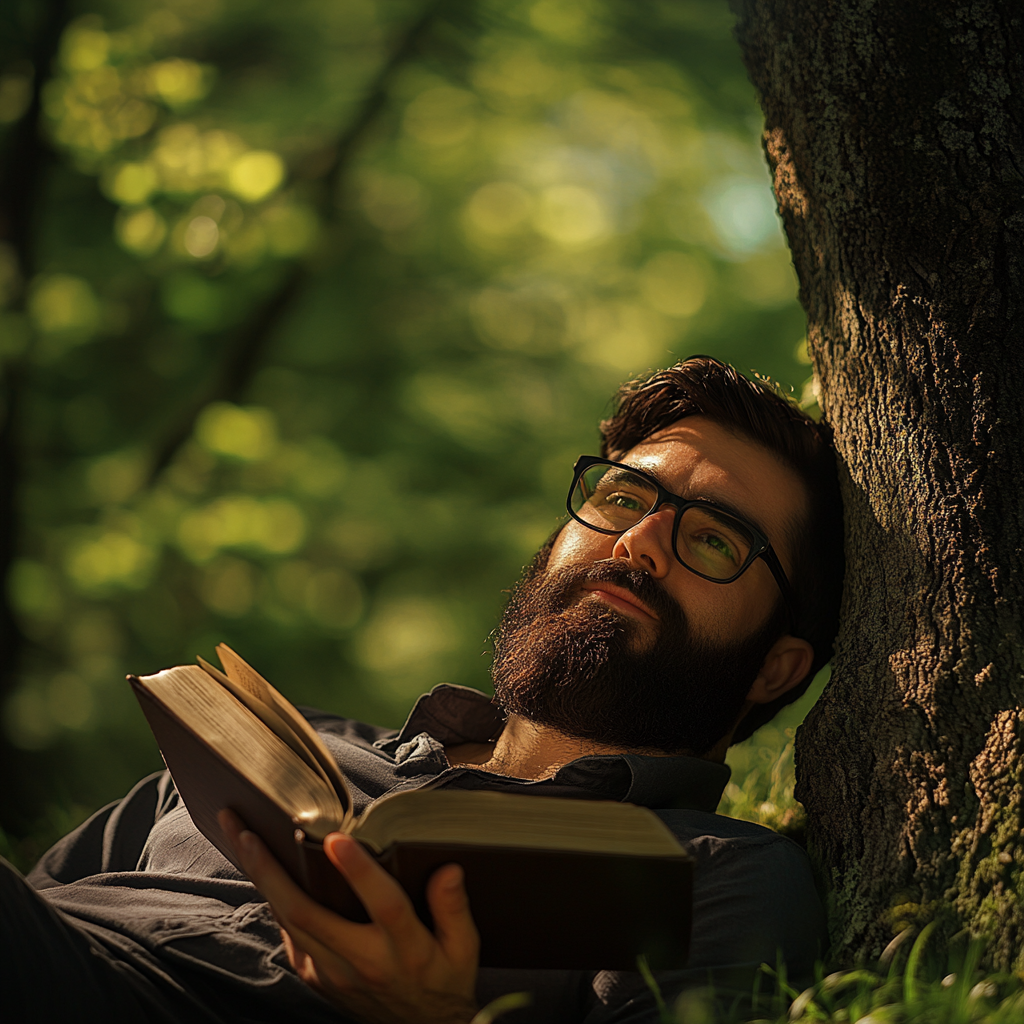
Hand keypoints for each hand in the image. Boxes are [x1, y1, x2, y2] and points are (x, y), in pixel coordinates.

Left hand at [219, 809, 479, 1023]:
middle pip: (308, 913)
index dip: (361, 872)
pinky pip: (289, 934)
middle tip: (248, 830)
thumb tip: (448, 868)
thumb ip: (454, 908)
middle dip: (272, 869)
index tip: (339, 838)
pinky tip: (261, 868)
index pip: (383, 906)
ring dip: (261, 878)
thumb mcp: (465, 948)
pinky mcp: (317, 977)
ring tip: (241, 837)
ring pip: (289, 922)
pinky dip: (272, 899)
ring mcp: (333, 973)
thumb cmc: (445, 980)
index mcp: (406, 950)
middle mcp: (362, 962)